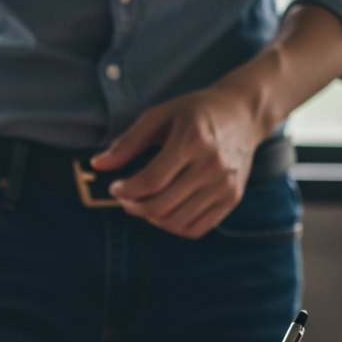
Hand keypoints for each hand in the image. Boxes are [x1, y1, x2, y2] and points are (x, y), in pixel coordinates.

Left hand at [91, 84, 264, 238]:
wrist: (243, 115)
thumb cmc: (197, 112)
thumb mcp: (160, 115)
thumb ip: (128, 141)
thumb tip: (98, 164)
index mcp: (193, 139)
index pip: (151, 181)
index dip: (126, 190)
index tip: (116, 187)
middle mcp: (213, 165)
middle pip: (162, 206)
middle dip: (134, 207)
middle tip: (125, 198)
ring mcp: (225, 185)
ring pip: (176, 222)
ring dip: (151, 219)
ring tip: (143, 204)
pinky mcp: (232, 199)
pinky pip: (196, 229)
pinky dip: (173, 226)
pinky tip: (165, 212)